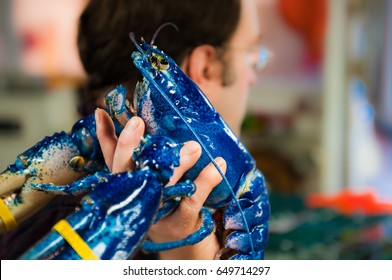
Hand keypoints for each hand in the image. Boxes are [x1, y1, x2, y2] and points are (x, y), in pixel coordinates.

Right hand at [95, 108, 225, 258]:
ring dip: (178, 163)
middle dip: (128, 146)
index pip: (111, 158)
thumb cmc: (154, 195)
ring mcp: (157, 209)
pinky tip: (219, 163)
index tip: (103, 113)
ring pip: (162, 184)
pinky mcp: (180, 219)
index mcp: (126, 182)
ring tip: (194, 145)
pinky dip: (207, 179)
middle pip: (126, 172)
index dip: (105, 136)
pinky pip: (193, 199)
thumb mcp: (135, 172)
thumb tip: (101, 112)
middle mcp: (137, 196)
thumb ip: (123, 148)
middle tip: (137, 121)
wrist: (174, 234)